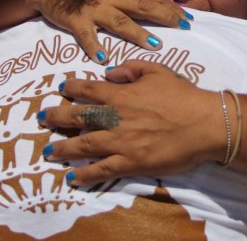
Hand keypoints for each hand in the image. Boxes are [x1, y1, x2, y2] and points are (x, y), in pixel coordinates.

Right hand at [29, 0, 193, 63]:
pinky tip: (103, 58)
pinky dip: (94, 45)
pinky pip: (86, 34)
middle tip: (183, 27)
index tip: (189, 18)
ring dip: (137, 33)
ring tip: (154, 45)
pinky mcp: (75, 20)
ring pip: (119, 21)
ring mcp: (94, 9)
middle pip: (142, 6)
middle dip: (164, 16)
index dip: (170, 7)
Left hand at [38, 61, 224, 185]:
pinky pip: (102, 170)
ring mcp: (121, 142)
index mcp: (122, 95)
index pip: (89, 89)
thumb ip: (131, 68)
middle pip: (78, 117)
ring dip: (63, 148)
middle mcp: (115, 118)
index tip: (61, 89)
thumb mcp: (158, 71)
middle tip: (42, 119)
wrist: (204, 123)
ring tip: (48, 151)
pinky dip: (85, 175)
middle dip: (57, 117)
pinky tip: (72, 178)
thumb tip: (109, 71)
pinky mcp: (131, 163)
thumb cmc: (184, 96)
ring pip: (83, 145)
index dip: (72, 88)